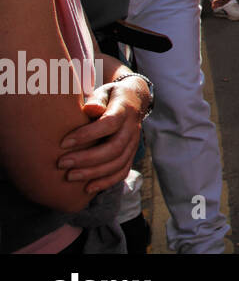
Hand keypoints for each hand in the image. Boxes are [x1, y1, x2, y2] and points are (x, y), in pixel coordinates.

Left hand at [56, 78, 147, 195]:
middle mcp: (132, 128)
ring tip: (69, 176)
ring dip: (93, 173)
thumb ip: (97, 100)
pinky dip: (106, 182)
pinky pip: (122, 171)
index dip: (87, 135)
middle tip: (62, 163)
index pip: (109, 124)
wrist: (133, 101)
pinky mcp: (131, 154)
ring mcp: (134, 143)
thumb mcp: (104, 92)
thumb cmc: (110, 97)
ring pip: (118, 162)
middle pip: (114, 148)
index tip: (63, 143)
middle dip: (87, 159)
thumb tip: (90, 108)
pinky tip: (87, 188)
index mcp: (125, 110)